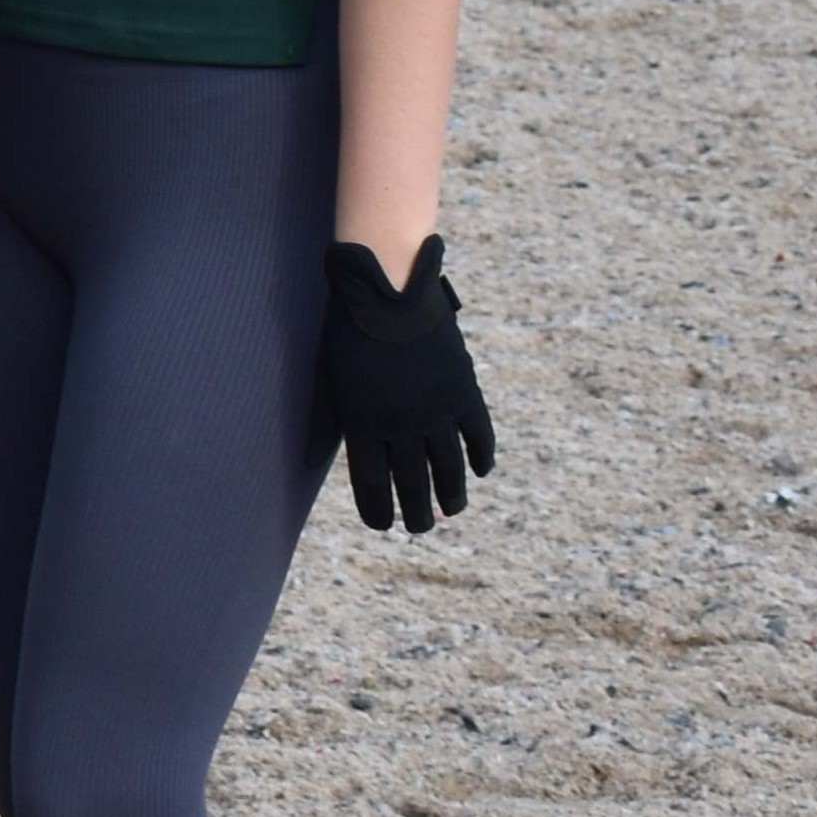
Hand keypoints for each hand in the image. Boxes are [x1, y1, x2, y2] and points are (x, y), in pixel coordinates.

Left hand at [319, 236, 496, 532]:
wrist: (387, 288)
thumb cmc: (349, 332)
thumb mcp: (335, 380)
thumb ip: (342, 421)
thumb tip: (336, 460)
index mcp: (363, 423)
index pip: (372, 485)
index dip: (378, 510)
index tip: (382, 526)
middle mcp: (401, 424)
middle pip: (412, 483)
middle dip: (416, 511)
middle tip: (420, 529)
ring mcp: (436, 409)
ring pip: (449, 468)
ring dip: (451, 495)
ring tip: (450, 511)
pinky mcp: (464, 391)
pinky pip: (478, 436)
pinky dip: (481, 457)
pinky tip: (480, 473)